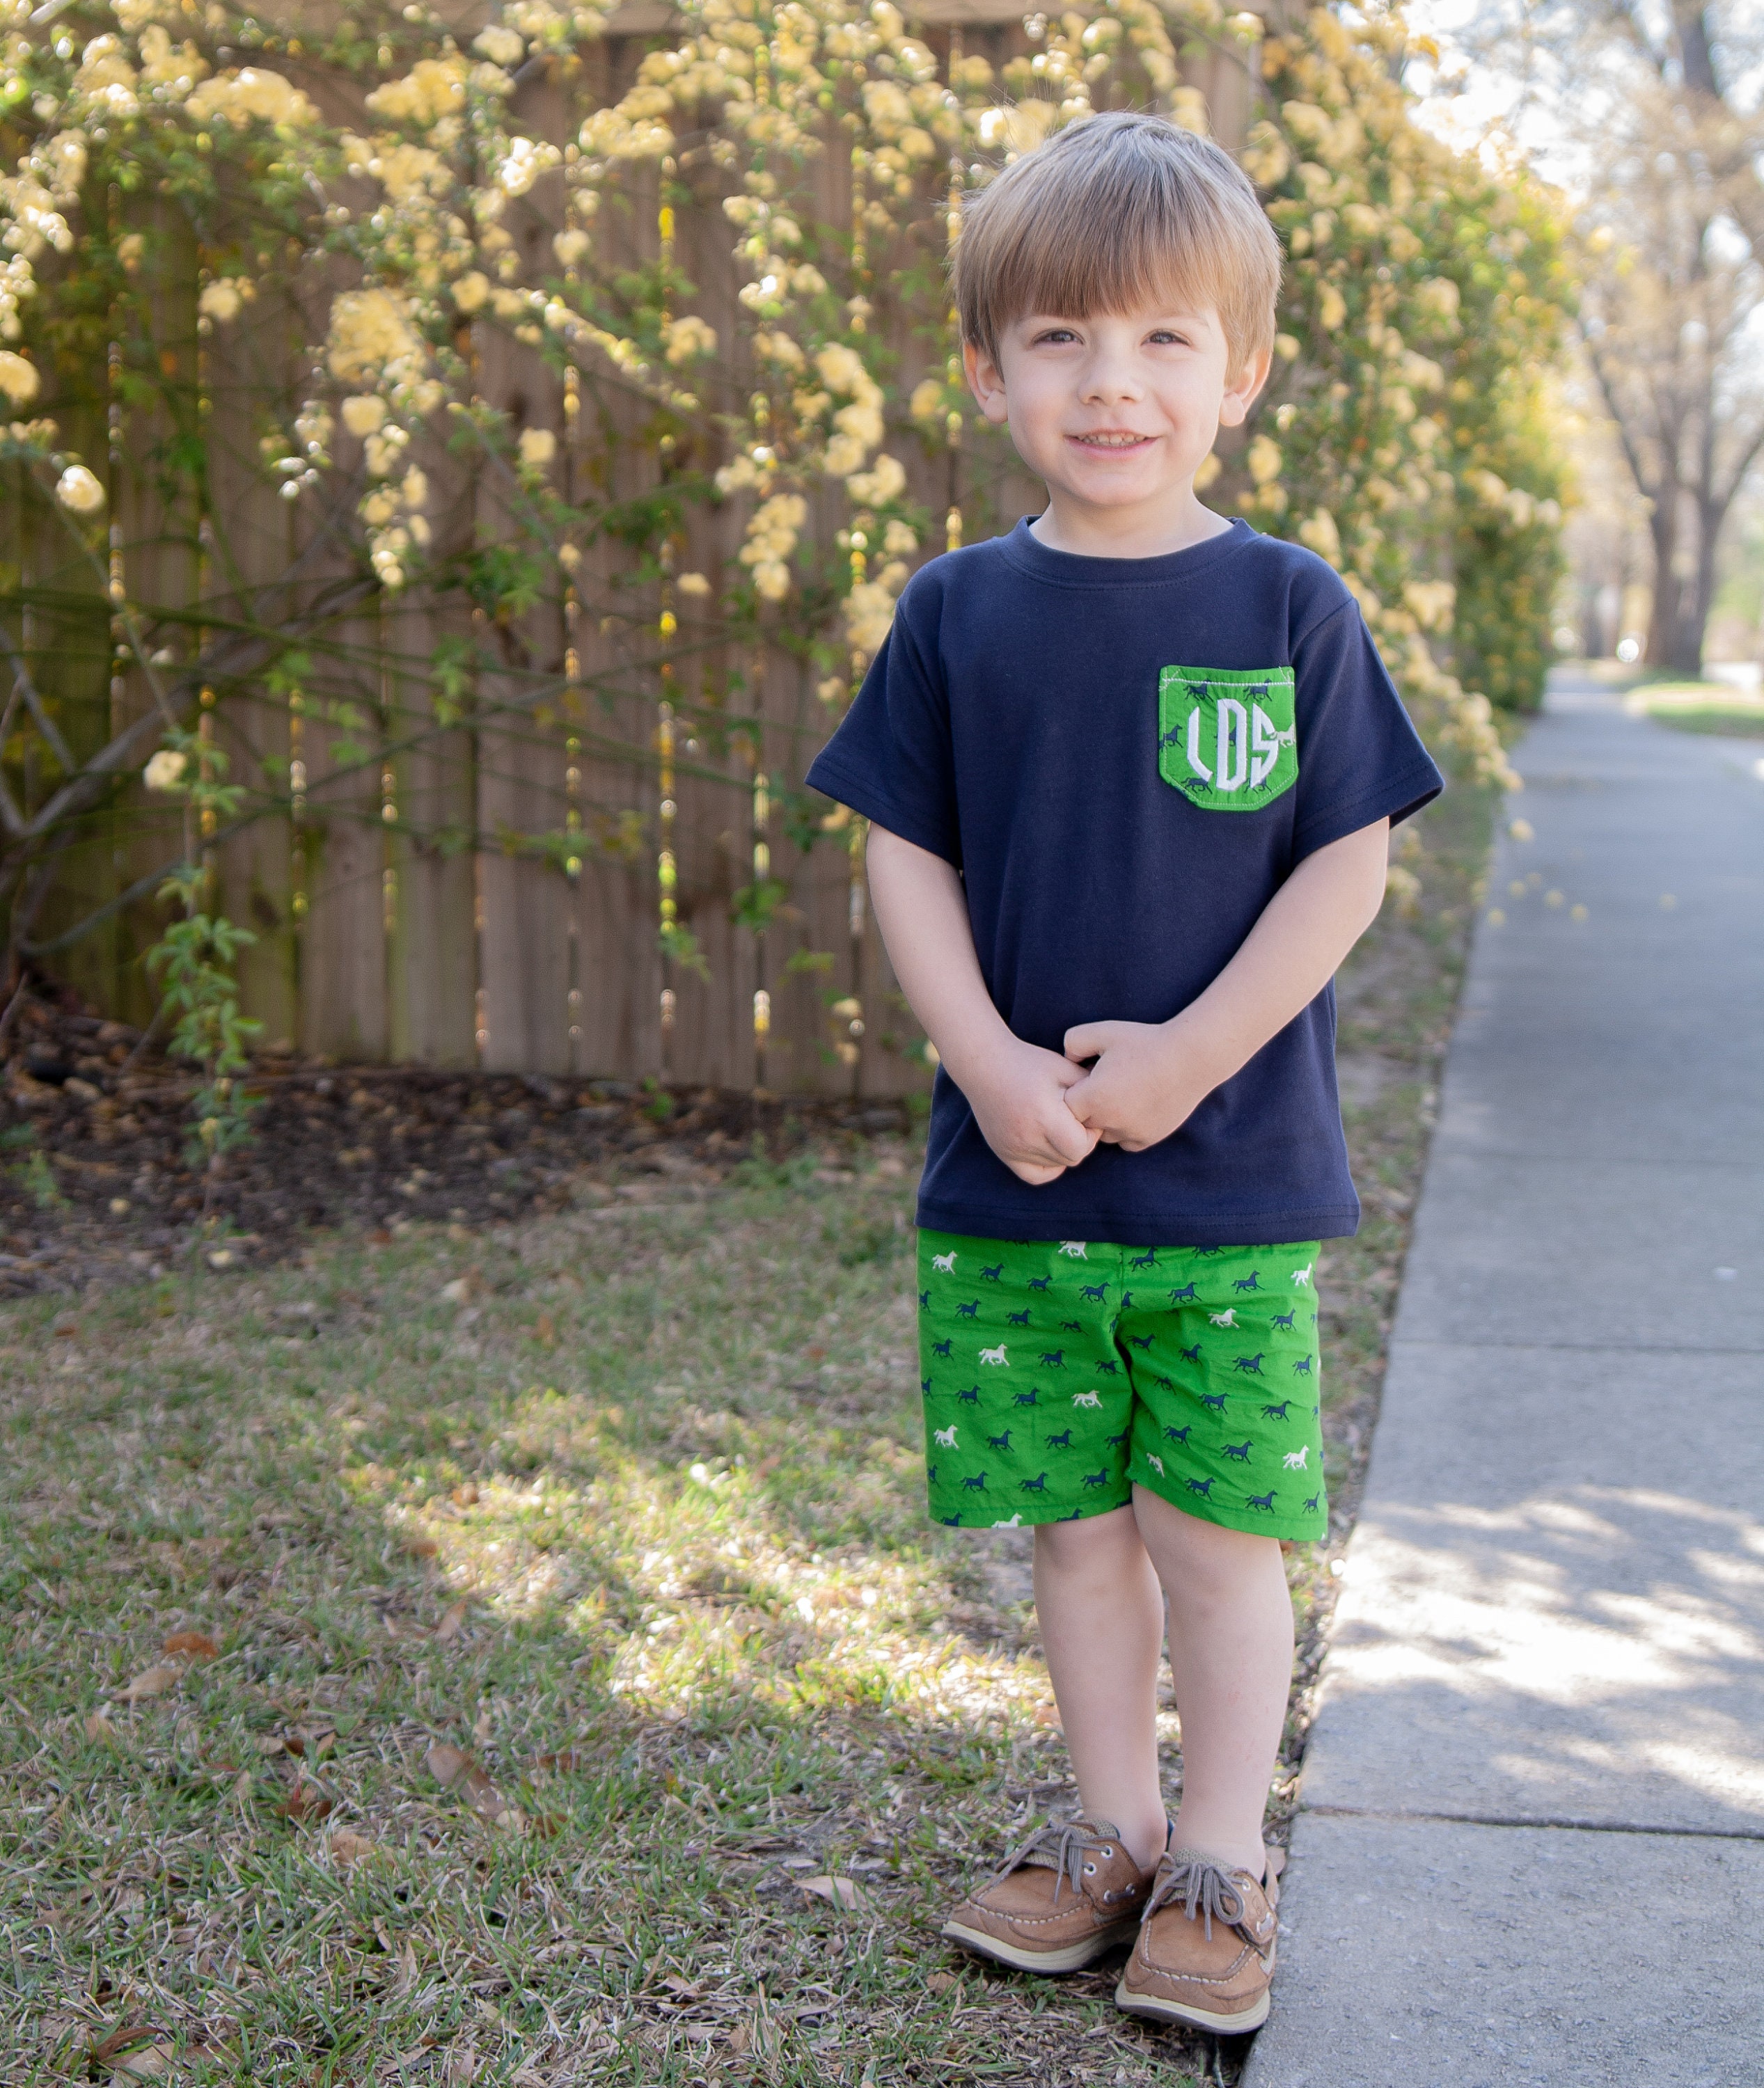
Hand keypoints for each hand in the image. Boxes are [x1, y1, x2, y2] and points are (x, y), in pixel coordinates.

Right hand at [960, 1036, 1101, 1184]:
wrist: (985, 1064)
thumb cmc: (1030, 1063)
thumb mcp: (1064, 1068)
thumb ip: (1091, 1089)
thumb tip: (1111, 1109)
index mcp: (1043, 1115)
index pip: (1080, 1147)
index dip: (1091, 1133)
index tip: (1086, 1115)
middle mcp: (1026, 1137)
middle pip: (1070, 1159)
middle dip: (1080, 1142)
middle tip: (1076, 1121)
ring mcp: (1012, 1148)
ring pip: (1056, 1166)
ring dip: (1064, 1151)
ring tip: (1061, 1126)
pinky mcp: (1003, 1152)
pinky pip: (1034, 1175)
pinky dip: (1047, 1166)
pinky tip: (1049, 1146)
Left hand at [1061, 1019, 1216, 1152]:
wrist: (1191, 1057)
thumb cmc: (1145, 1041)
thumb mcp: (1102, 1031)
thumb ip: (1072, 1043)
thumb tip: (1066, 1062)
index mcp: (1092, 1098)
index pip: (1063, 1105)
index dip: (1072, 1089)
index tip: (1086, 1074)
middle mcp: (1108, 1122)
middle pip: (1081, 1123)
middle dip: (1086, 1106)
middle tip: (1103, 1082)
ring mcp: (1129, 1134)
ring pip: (1102, 1134)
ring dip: (1105, 1119)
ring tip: (1120, 1092)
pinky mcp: (1147, 1139)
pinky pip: (1125, 1141)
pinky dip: (1125, 1128)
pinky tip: (1135, 1105)